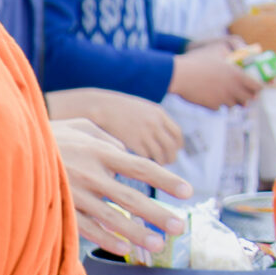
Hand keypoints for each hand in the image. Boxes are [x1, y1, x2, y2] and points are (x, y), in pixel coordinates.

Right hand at [47, 88, 182, 164]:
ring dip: (158, 164)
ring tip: (152, 168)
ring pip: (160, 155)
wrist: (98, 106)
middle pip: (171, 147)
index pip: (177, 134)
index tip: (173, 152)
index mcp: (158, 113)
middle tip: (165, 164)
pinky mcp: (134, 143)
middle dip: (170, 158)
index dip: (177, 146)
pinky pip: (146, 158)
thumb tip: (157, 137)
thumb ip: (152, 120)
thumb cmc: (114, 109)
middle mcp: (155, 123)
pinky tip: (139, 165)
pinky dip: (145, 164)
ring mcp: (145, 133)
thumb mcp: (138, 109)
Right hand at [50, 118, 188, 257]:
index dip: (166, 180)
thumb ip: (105, 137)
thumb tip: (126, 151)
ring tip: (157, 244)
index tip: (188, 191)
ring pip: (112, 218)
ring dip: (136, 233)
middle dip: (158, 214)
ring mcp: (74, 193)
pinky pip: (86, 227)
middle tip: (180, 227)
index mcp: (99, 151)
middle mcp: (91, 173)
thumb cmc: (48, 135)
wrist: (9, 146)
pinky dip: (106, 238)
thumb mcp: (78, 126)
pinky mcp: (59, 207)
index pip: (141, 167)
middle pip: (131, 198)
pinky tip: (124, 248)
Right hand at [171, 46, 261, 107]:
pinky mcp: (211, 105)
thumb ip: (232, 51)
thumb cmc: (197, 60)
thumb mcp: (217, 49)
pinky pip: (218, 107)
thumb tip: (242, 50)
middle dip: (248, 96)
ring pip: (233, 105)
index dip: (259, 87)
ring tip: (226, 95)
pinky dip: (217, 103)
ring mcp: (222, 99)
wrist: (178, 75)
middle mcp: (233, 89)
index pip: (258, 86)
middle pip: (248, 99)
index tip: (257, 86)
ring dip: (232, 100)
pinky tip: (211, 96)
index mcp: (238, 75)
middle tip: (244, 93)